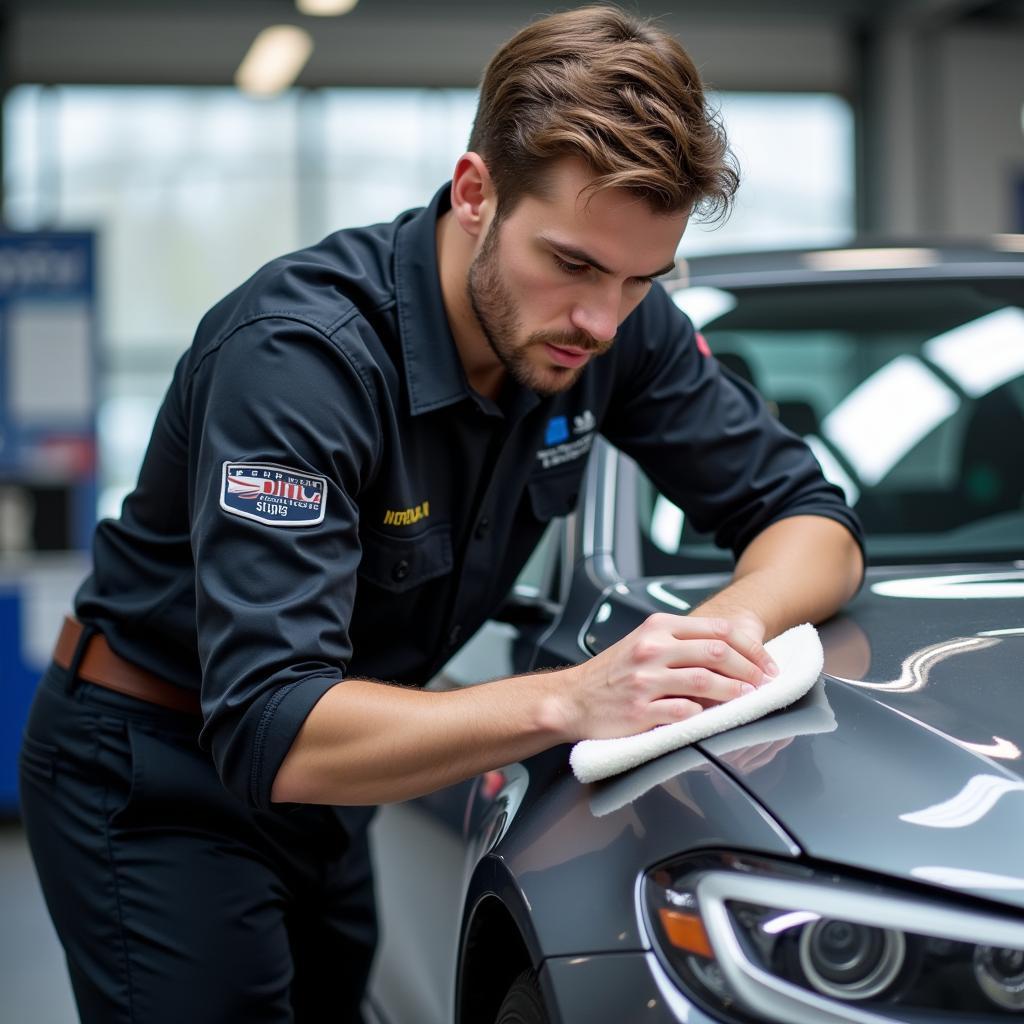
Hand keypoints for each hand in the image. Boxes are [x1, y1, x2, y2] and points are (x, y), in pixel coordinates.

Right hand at [559, 613, 778, 741]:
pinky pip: (683, 711)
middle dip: (750, 669)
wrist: (573, 699)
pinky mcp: (640, 710)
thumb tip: (730, 650)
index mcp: (658, 627)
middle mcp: (652, 649)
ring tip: (749, 699)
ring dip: (735, 691)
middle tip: (765, 682)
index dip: (750, 647)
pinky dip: (704, 714)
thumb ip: (681, 641)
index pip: (718, 629)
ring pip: (705, 680)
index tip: (766, 662)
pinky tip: (715, 717)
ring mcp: (646, 679)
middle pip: (717, 652)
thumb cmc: (613, 673)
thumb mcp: (644, 642)